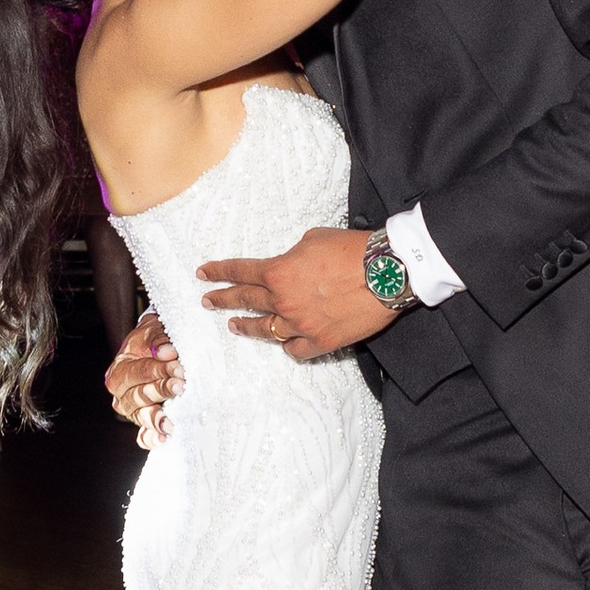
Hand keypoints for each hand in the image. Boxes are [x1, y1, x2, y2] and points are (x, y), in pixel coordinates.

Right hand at [105, 310, 182, 444]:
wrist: (159, 347)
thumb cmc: (156, 339)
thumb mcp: (154, 331)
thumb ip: (158, 340)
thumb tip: (165, 352)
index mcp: (119, 371)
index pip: (139, 372)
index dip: (159, 370)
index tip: (179, 368)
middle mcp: (121, 394)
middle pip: (140, 396)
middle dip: (162, 390)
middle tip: (182, 386)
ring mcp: (133, 411)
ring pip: (141, 416)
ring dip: (157, 417)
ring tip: (171, 421)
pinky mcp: (144, 423)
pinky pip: (144, 436)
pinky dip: (152, 439)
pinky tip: (164, 439)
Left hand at [200, 225, 398, 359]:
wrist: (386, 272)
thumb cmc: (352, 250)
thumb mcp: (313, 239)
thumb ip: (293, 256)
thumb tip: (290, 266)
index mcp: (278, 272)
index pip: (239, 271)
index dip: (218, 271)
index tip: (203, 273)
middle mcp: (283, 300)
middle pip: (244, 300)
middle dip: (222, 299)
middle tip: (207, 301)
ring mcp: (301, 324)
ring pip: (265, 330)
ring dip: (247, 327)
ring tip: (235, 326)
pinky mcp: (322, 341)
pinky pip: (295, 349)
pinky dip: (288, 346)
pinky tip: (284, 343)